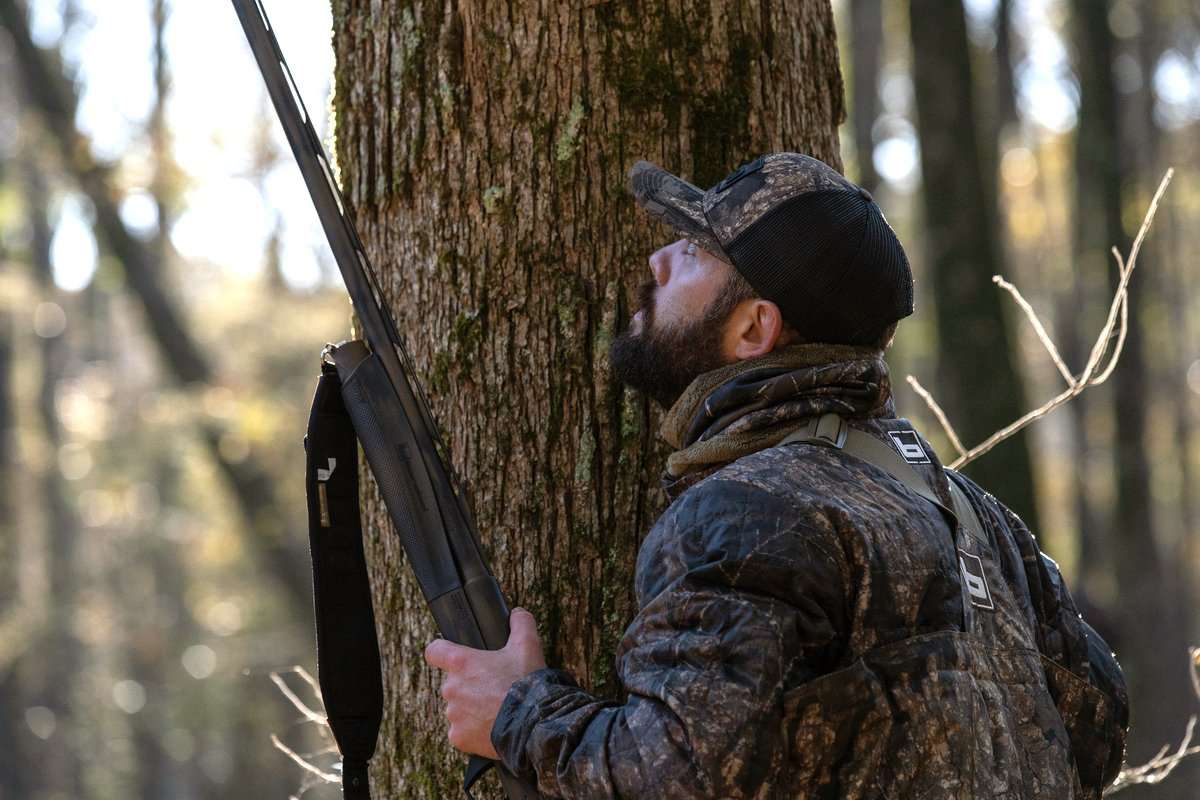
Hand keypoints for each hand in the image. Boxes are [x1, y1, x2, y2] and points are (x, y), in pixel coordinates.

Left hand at [424, 608, 546, 758]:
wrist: (532, 723)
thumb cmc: (525, 683)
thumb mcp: (528, 645)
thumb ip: (520, 623)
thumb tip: (517, 613)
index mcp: (461, 663)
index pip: (434, 651)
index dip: (441, 651)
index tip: (449, 655)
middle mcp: (451, 688)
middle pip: (453, 683)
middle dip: (469, 685)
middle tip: (493, 688)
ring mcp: (453, 714)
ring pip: (458, 708)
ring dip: (472, 708)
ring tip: (496, 710)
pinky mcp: (458, 737)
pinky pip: (461, 731)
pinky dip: (473, 730)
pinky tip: (491, 727)